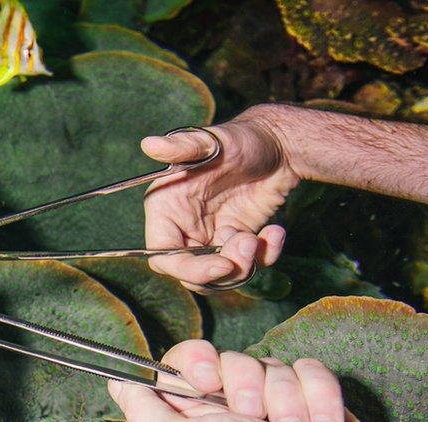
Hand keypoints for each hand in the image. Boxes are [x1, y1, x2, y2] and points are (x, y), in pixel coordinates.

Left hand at [108, 340, 427, 421]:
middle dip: (245, 384)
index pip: (178, 370)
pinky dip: (319, 396)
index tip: (206, 379)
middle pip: (227, 360)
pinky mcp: (317, 405)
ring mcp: (277, 413)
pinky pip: (310, 369)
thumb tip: (116, 380)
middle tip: (256, 420)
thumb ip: (148, 413)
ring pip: (270, 364)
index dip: (192, 363)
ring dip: (286, 398)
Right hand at [142, 104, 298, 291]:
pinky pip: (247, 266)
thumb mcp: (212, 141)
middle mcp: (184, 229)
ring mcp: (211, 238)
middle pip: (191, 273)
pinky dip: (265, 257)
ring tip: (261, 236)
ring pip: (220, 277)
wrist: (279, 145)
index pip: (162, 256)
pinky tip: (275, 232)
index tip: (222, 265)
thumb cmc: (240, 139)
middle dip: (222, 268)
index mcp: (166, 210)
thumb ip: (180, 147)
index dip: (188, 268)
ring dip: (244, 265)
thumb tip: (149, 143)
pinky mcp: (236, 243)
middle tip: (249, 243)